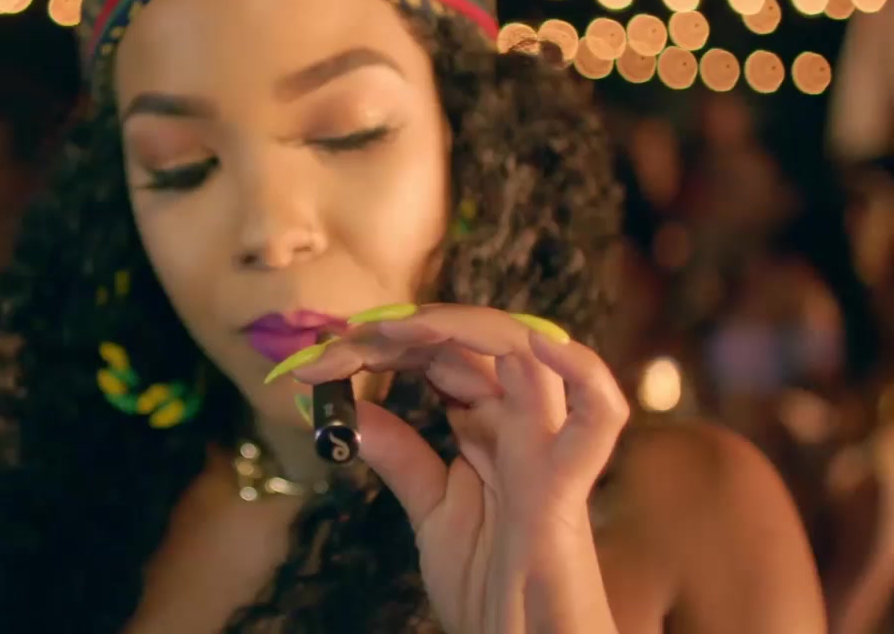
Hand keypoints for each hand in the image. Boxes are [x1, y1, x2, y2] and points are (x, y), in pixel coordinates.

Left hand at [281, 305, 627, 633]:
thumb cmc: (492, 588)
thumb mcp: (431, 511)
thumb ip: (400, 456)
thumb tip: (351, 410)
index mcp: (490, 429)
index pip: (441, 358)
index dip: (382, 348)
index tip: (318, 364)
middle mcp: (521, 426)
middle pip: (470, 345)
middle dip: (400, 334)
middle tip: (336, 348)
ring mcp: (547, 448)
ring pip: (528, 354)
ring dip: (463, 328)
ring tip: (400, 330)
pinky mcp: (566, 485)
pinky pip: (598, 419)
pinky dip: (582, 373)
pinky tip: (538, 346)